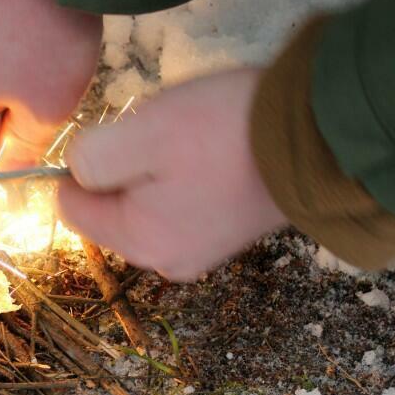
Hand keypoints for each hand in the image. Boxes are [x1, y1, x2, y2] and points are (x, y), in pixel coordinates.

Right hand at [0, 0, 101, 168]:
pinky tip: (26, 33)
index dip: (12, 144)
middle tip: (40, 79)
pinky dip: (1, 52)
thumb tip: (14, 168)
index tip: (38, 113)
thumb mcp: (48, 108)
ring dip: (6, 82)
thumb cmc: (47, 36)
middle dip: (7, 110)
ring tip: (35, 53)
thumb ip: (26, 148)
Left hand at [57, 68, 287, 280]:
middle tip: (163, 137)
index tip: (117, 135)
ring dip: (155, 171)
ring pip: (145, 204)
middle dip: (124, 168)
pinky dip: (183, 180)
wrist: (323, 140)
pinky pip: (180, 206)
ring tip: (192, 145)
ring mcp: (199, 252)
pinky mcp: (225, 236)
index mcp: (138, 242)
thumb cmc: (225, 134)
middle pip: (111, 207)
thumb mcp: (144, 134)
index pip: (71, 206)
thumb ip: (94, 157)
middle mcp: (165, 260)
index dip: (80, 165)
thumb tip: (76, 171)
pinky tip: (212, 157)